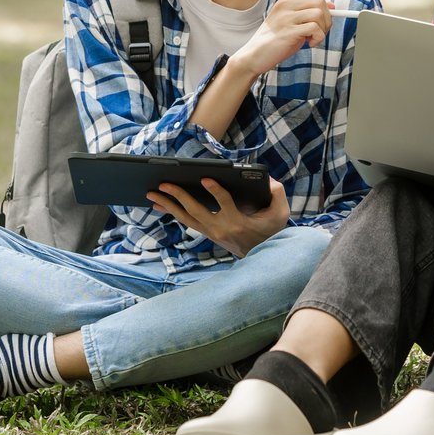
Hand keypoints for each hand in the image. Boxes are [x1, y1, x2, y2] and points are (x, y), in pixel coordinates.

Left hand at [147, 176, 289, 257]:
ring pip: (187, 218)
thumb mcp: (280, 212)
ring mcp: (212, 233)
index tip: (206, 178)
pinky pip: (187, 222)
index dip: (216, 192)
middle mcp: (221, 229)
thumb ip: (276, 193)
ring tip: (152, 194)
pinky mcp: (208, 233)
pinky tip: (162, 204)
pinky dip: (173, 212)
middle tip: (164, 184)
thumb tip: (268, 179)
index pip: (225, 204)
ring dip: (168, 205)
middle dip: (179, 196)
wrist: (263, 255)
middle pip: (197, 211)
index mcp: (239, 222)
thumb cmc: (271, 230)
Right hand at [231, 0, 342, 79]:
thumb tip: (331, 6)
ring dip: (323, 30)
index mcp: (287, 0)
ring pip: (319, 14)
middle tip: (321, 31)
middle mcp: (286, 5)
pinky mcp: (289, 31)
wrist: (255, 55)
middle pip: (320, 2)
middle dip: (327, 18)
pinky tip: (310, 43)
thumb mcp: (292, 22)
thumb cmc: (276, 39)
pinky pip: (315, 28)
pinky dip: (318, 38)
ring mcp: (286, 17)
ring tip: (313, 39)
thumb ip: (308, 13)